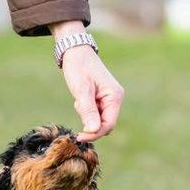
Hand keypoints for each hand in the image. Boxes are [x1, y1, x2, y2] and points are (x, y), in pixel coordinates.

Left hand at [51, 21, 124, 141]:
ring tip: (79, 99)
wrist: (75, 51)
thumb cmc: (79, 67)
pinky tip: (80, 98)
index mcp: (115, 96)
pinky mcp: (101, 99)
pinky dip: (85, 110)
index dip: (94, 134)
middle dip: (90, 124)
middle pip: (104, 124)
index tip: (79, 137)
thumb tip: (93, 130)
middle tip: (77, 109)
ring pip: (98, 120)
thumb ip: (88, 110)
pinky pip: (94, 113)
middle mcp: (115, 99)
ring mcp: (109, 99)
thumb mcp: (81, 90)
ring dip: (86, 116)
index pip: (108, 125)